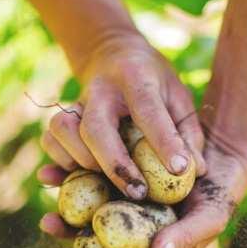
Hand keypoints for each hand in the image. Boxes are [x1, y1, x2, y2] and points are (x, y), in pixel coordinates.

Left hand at [38, 136, 246, 247]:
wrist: (210, 161)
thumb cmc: (216, 195)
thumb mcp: (209, 216)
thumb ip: (186, 237)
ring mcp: (119, 224)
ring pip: (85, 238)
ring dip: (64, 233)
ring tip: (48, 222)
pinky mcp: (108, 197)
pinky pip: (83, 201)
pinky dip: (66, 193)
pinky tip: (51, 181)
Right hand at [40, 34, 205, 199]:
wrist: (112, 54)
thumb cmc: (154, 83)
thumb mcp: (179, 96)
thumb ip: (188, 133)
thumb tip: (196, 172)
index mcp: (136, 77)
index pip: (148, 110)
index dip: (164, 141)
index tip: (180, 170)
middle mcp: (100, 89)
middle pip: (95, 128)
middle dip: (116, 166)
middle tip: (139, 193)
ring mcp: (75, 102)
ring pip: (63, 131)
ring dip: (82, 161)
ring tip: (105, 179)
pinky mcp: (59, 117)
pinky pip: (50, 141)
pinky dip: (61, 162)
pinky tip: (82, 173)